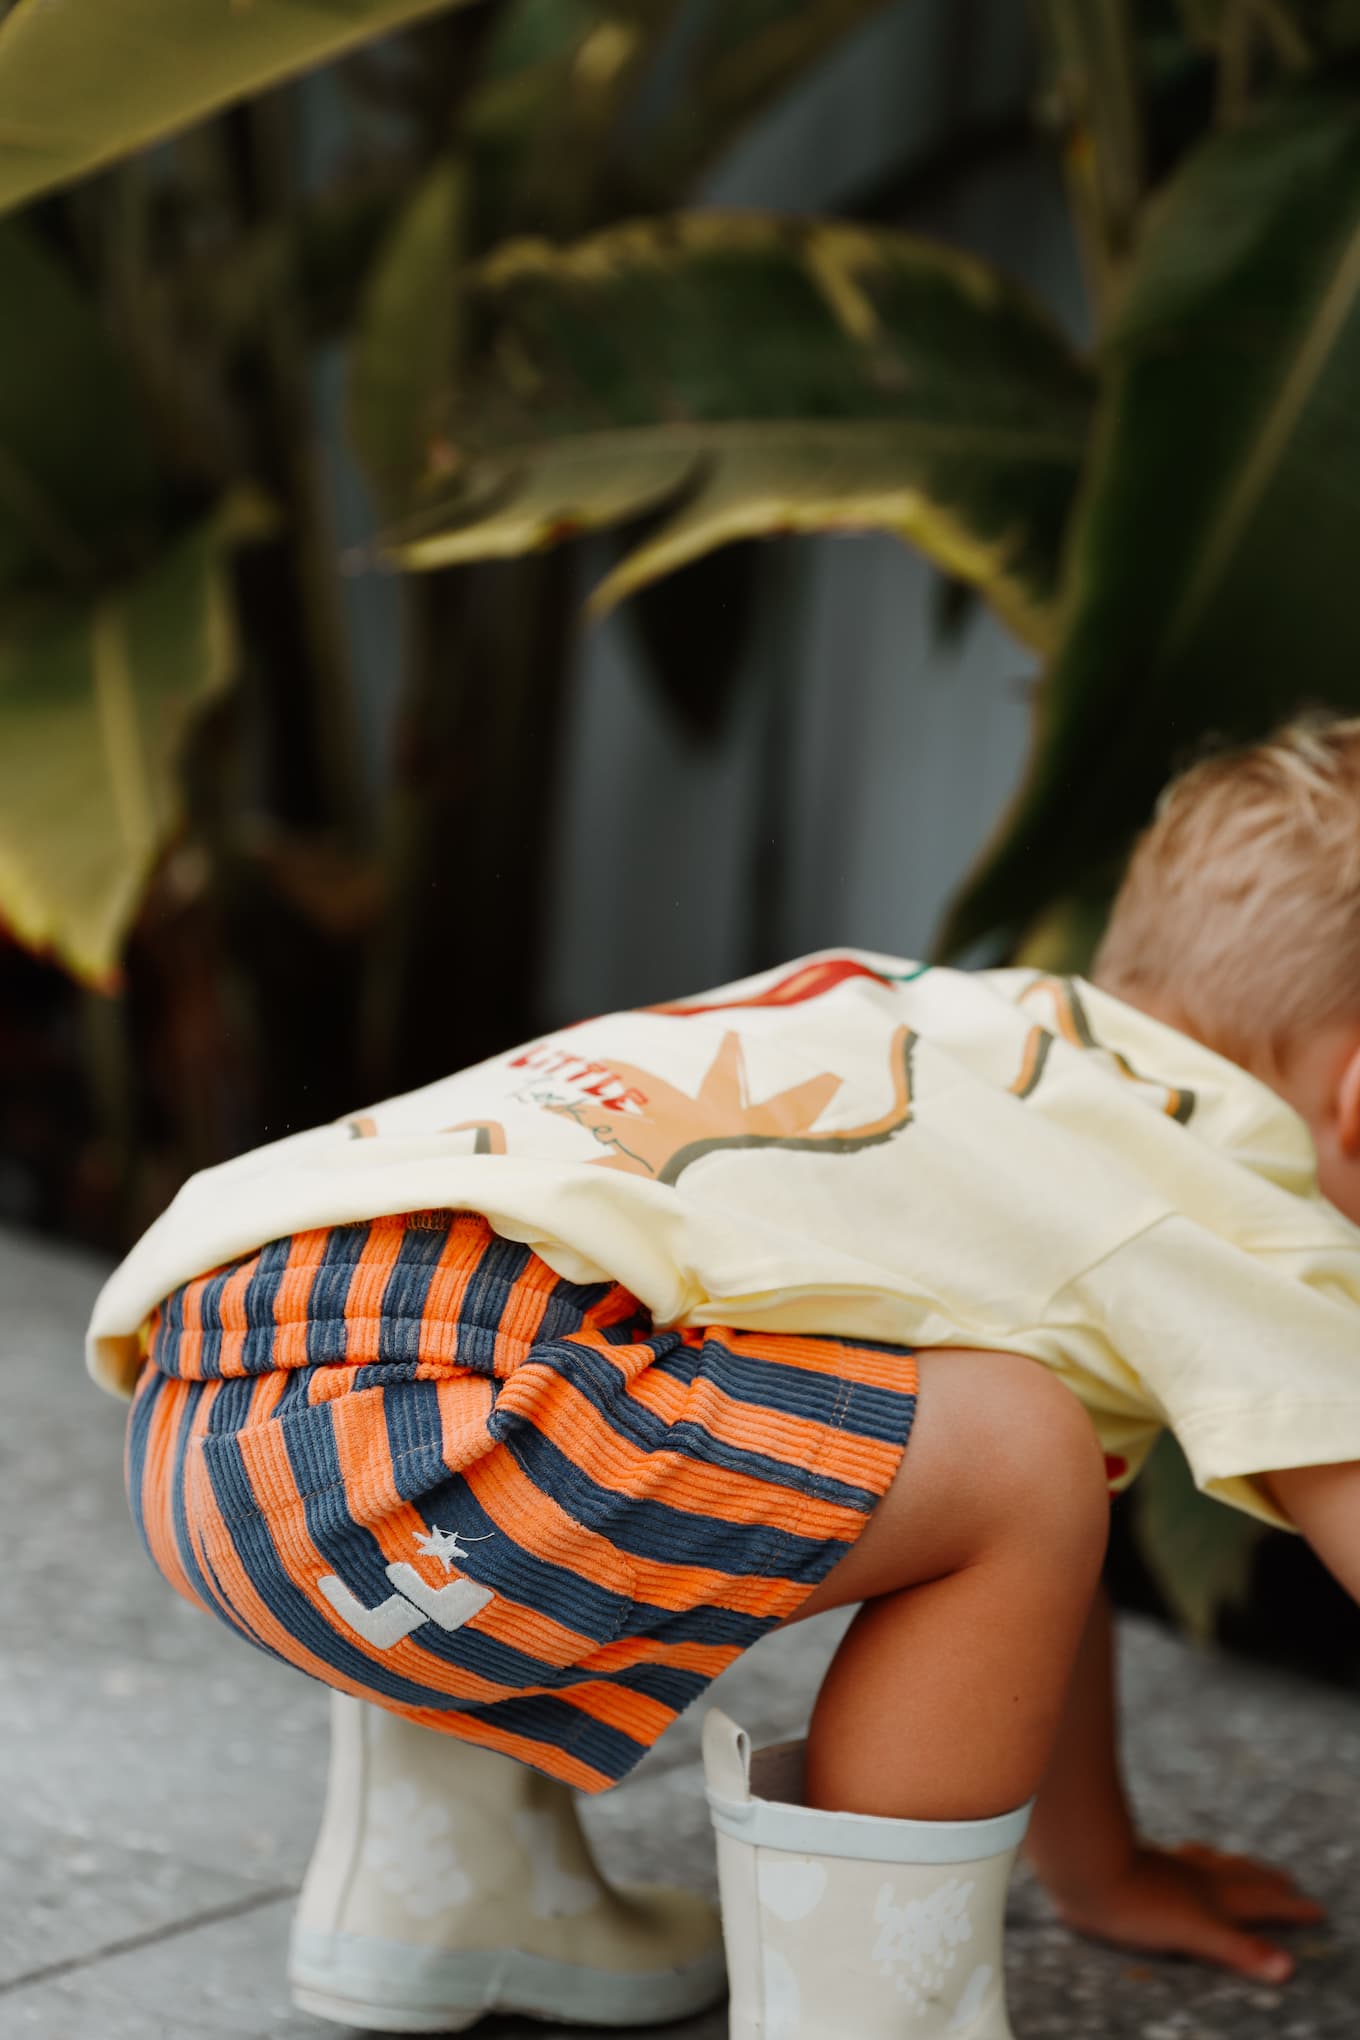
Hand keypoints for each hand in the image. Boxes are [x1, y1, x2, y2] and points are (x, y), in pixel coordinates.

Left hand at [1052, 1841, 1325, 1982]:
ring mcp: (1170, 1867)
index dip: (1289, 1908)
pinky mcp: (1145, 1863)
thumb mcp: (1195, 1934)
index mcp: (1214, 1896)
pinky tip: (1182, 1856)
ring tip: (1241, 1863)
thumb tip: (1286, 1967)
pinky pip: (1181, 1859)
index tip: (1314, 1908)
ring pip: (1212, 1864)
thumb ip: (1238, 1950)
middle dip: (1266, 1883)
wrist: (1087, 1870)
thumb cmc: (1139, 1905)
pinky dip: (1195, 1858)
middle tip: (1286, 1879)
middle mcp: (1196, 1877)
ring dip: (1233, 1866)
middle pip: (1241, 1878)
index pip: (1262, 1902)